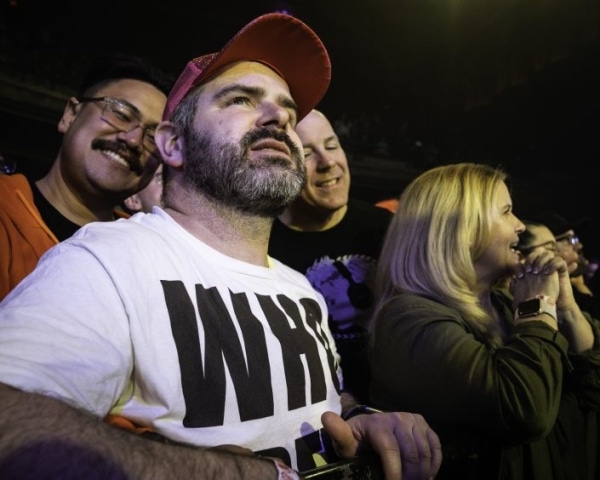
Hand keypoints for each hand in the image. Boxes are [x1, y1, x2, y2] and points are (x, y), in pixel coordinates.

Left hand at [321, 410, 441, 479]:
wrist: (369, 431)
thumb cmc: (357, 442)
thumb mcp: (346, 442)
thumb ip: (339, 434)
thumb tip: (326, 417)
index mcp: (378, 424)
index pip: (390, 450)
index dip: (394, 472)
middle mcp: (398, 418)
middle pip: (412, 454)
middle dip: (409, 477)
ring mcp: (413, 420)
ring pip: (425, 452)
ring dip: (422, 474)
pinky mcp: (424, 425)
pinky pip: (436, 447)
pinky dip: (434, 464)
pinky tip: (426, 476)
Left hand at [510, 250, 559, 304]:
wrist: (549, 310)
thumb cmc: (533, 302)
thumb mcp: (522, 294)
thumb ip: (515, 286)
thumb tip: (512, 278)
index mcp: (532, 271)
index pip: (526, 259)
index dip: (521, 264)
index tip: (520, 276)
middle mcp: (542, 268)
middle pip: (537, 252)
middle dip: (532, 259)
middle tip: (529, 270)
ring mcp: (552, 268)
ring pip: (548, 254)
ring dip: (542, 260)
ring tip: (538, 272)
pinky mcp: (563, 272)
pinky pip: (560, 261)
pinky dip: (553, 265)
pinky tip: (548, 273)